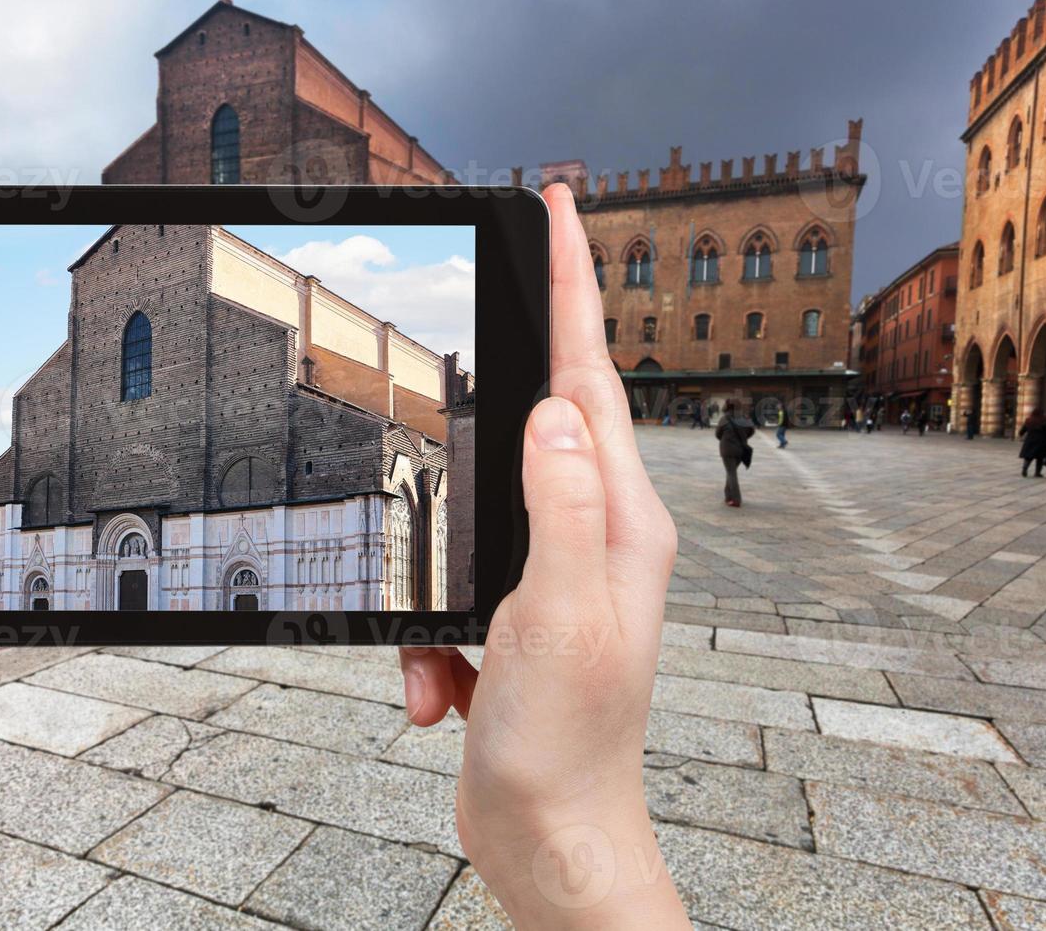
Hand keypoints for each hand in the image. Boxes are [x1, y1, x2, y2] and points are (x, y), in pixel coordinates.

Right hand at [399, 186, 688, 928]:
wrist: (550, 839)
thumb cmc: (569, 744)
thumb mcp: (559, 617)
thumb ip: (560, 507)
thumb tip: (554, 408)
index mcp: (618, 521)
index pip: (591, 376)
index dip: (572, 285)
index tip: (556, 206)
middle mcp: (595, 534)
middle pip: (540, 418)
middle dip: (500, 381)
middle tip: (482, 314)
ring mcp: (554, 572)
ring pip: (474, 509)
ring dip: (436, 582)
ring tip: (442, 669)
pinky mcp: (512, 612)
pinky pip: (449, 585)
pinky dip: (427, 636)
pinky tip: (439, 694)